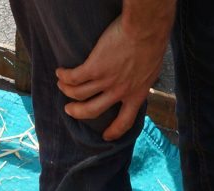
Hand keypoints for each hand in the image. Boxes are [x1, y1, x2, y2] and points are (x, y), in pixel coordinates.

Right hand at [56, 12, 170, 140]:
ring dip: (67, 91)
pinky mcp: (94, 68)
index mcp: (136, 95)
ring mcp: (106, 81)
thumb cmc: (153, 44)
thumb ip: (143, 81)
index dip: (114, 131)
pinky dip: (64, 76)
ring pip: (79, 94)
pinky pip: (74, 77)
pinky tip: (60, 73)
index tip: (106, 137)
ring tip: (61, 85)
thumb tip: (140, 82)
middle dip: (78, 112)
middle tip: (70, 110)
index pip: (125, 121)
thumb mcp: (152, 70)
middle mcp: (119, 92)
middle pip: (92, 111)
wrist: (145, 30)